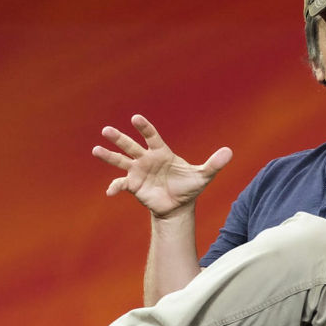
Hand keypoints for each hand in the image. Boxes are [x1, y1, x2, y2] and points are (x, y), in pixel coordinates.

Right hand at [91, 115, 231, 217]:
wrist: (178, 207)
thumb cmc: (189, 188)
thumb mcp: (203, 176)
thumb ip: (214, 164)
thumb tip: (229, 152)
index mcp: (162, 153)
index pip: (151, 136)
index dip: (144, 128)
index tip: (135, 119)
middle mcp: (146, 159)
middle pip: (130, 146)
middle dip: (118, 138)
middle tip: (106, 130)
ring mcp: (138, 172)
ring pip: (120, 161)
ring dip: (108, 156)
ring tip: (96, 149)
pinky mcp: (133, 186)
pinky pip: (121, 184)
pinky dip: (115, 187)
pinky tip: (110, 192)